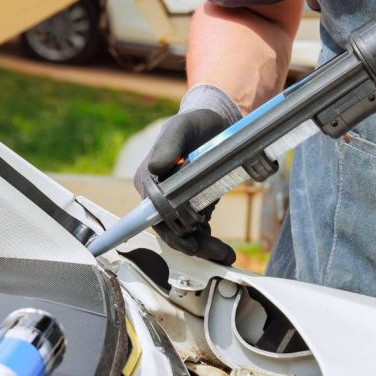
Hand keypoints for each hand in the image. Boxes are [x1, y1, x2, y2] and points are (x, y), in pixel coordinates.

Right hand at [134, 85, 241, 263]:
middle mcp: (158, 195)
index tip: (190, 246)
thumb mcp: (182, 127)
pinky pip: (197, 227)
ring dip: (204, 246)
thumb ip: (169, 145)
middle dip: (195, 245)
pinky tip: (222, 247)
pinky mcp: (192, 203)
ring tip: (225, 254)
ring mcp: (175, 201)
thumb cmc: (194, 122)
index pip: (156, 216)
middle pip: (172, 229)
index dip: (172, 234)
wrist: (214, 121)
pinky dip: (207, 239)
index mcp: (149, 180)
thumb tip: (156, 168)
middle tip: (220, 253)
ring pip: (186, 233)